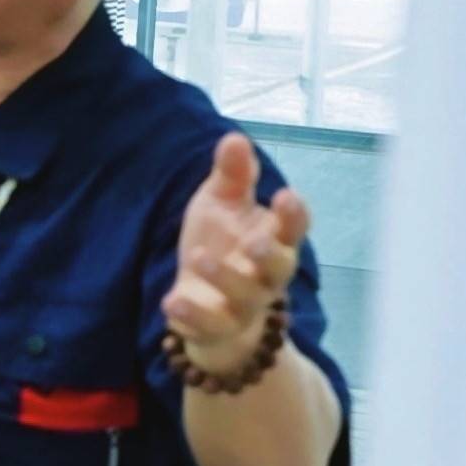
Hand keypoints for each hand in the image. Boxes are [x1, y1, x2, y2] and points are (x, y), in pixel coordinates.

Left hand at [165, 133, 309, 373]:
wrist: (204, 300)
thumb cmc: (223, 242)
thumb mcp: (222, 203)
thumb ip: (232, 176)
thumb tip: (235, 137)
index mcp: (273, 239)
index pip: (293, 228)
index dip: (293, 215)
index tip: (285, 196)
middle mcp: (266, 275)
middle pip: (280, 268)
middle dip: (269, 255)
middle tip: (253, 240)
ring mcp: (244, 304)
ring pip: (246, 297)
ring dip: (225, 278)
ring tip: (199, 256)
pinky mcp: (217, 327)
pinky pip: (210, 326)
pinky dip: (192, 316)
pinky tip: (171, 302)